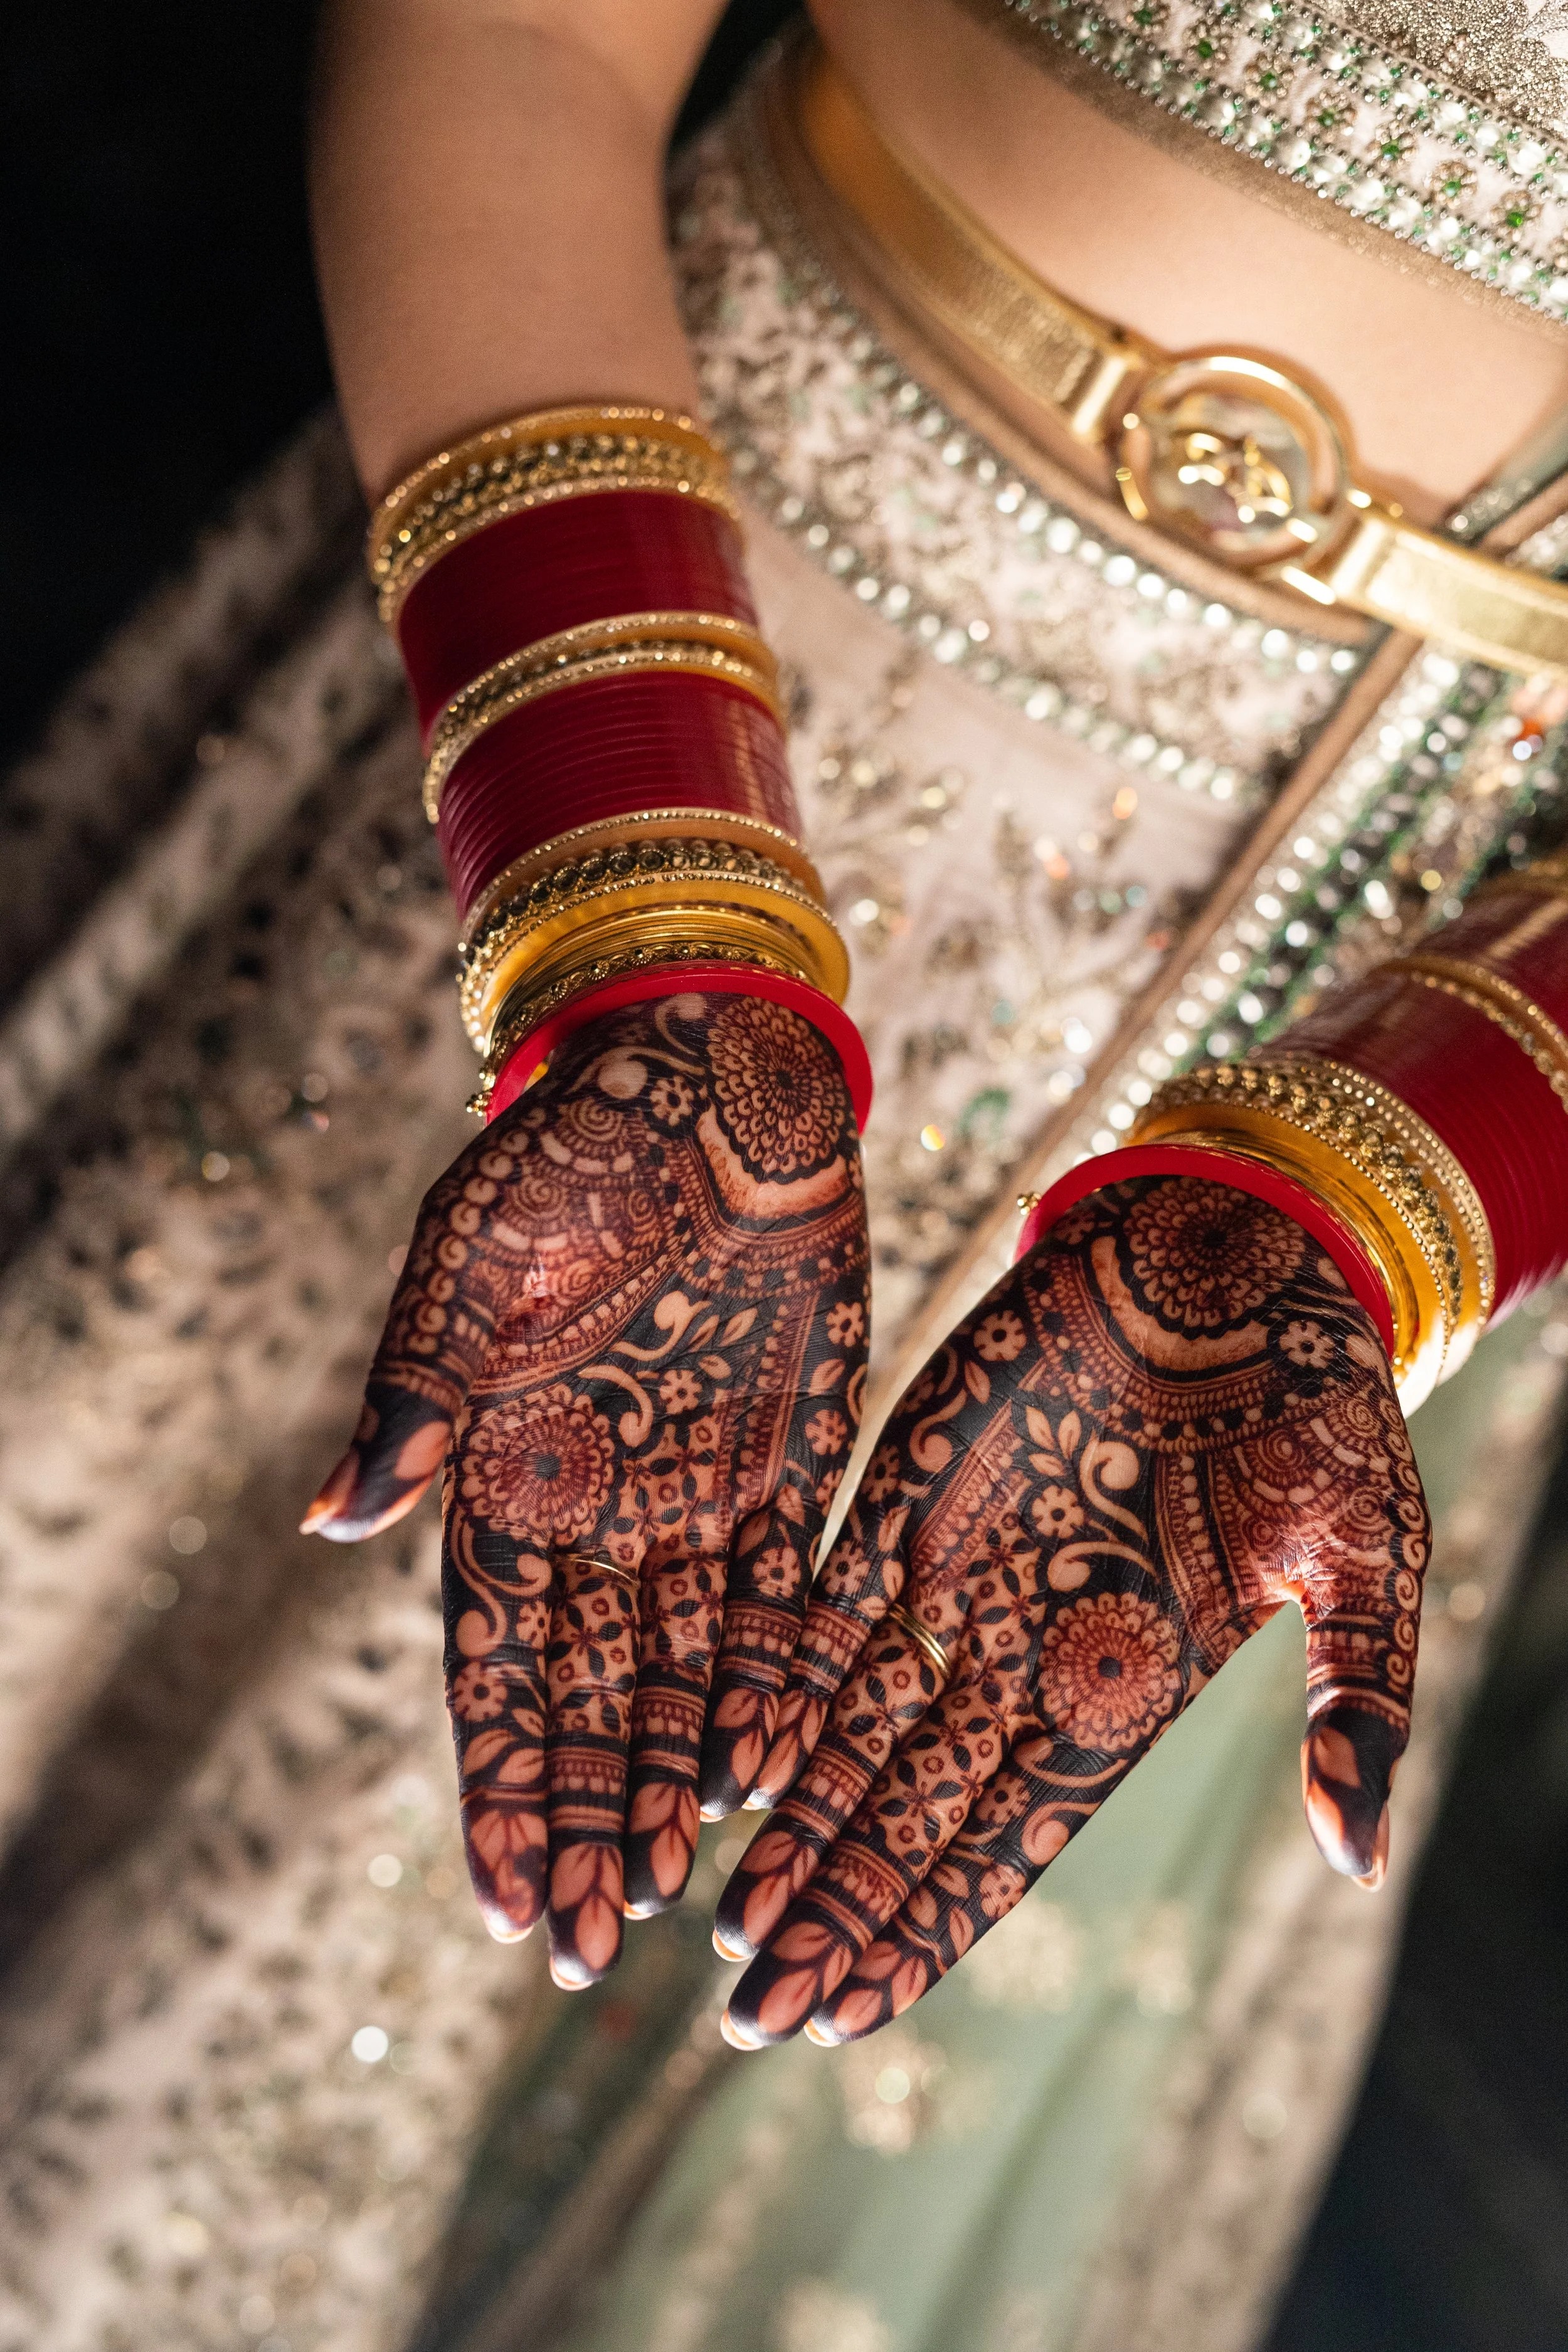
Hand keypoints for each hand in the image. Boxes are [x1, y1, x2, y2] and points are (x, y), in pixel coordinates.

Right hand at [302, 991, 868, 1982]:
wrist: (713, 1076)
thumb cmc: (569, 1146)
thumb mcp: (471, 1253)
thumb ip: (415, 1386)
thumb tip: (330, 1523)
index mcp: (502, 1471)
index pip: (491, 1661)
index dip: (497, 1780)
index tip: (506, 1898)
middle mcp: (596, 1508)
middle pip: (587, 1700)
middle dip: (585, 1822)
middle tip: (593, 1952)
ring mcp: (697, 1495)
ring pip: (682, 1675)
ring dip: (674, 1784)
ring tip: (677, 1899)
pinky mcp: (792, 1467)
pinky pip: (783, 1602)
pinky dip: (774, 1684)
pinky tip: (772, 1771)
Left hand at [716, 1173, 1427, 2045]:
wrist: (1240, 1256)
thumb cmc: (1319, 1403)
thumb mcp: (1366, 1552)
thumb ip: (1356, 1698)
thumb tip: (1361, 1859)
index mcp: (1127, 1683)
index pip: (1012, 1836)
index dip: (933, 1924)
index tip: (854, 2012)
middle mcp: (1026, 1646)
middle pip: (912, 1805)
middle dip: (836, 1906)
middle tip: (752, 2011)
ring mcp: (958, 1566)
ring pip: (850, 1721)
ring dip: (789, 1819)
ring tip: (724, 1922)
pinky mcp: (905, 1480)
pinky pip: (823, 1594)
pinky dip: (773, 1674)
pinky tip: (720, 1754)